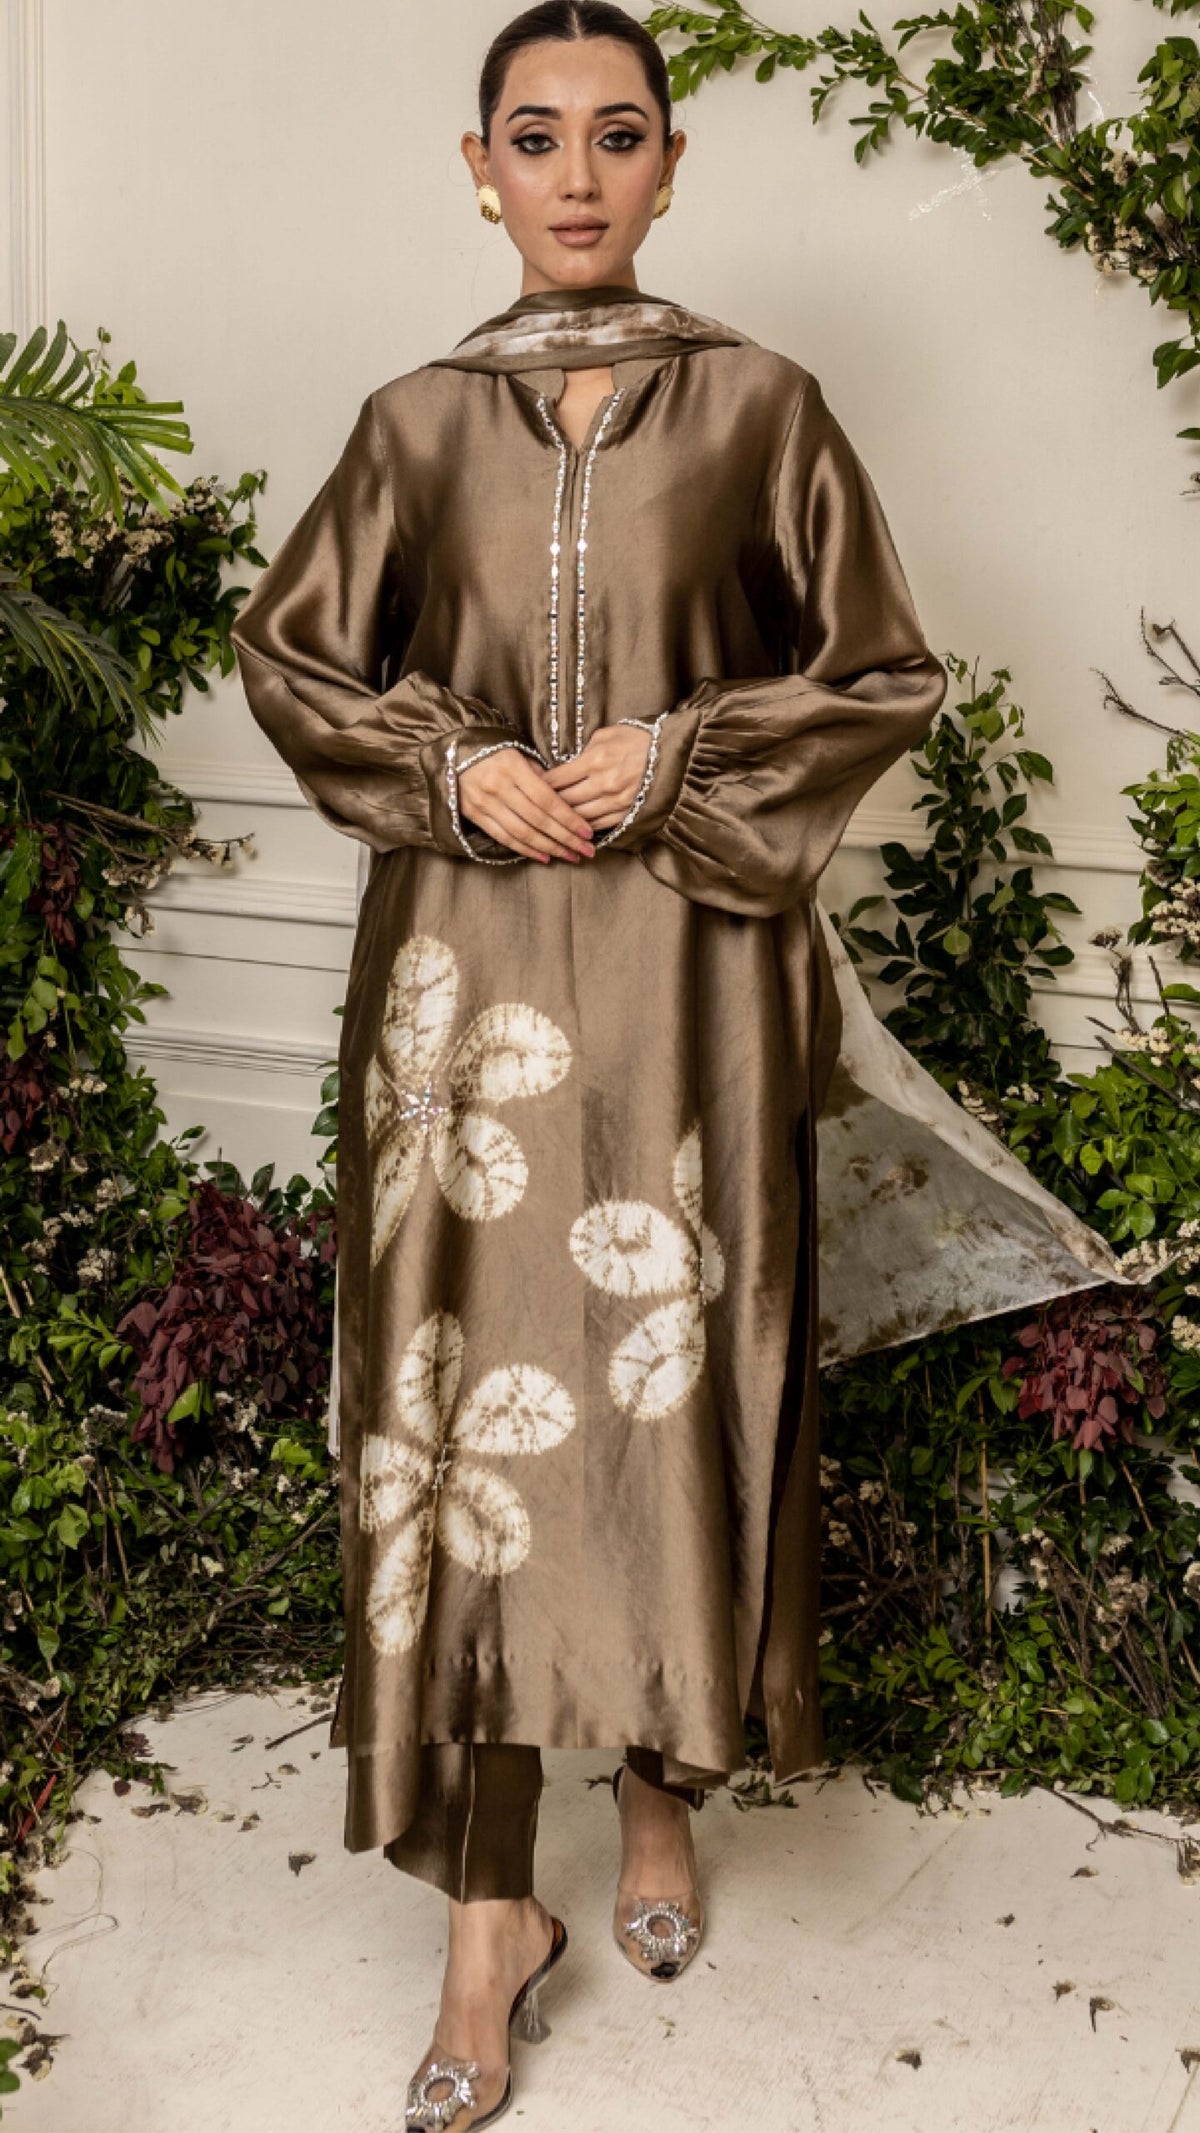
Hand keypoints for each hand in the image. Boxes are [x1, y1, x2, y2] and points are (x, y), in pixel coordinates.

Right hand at [458, 746, 596, 863]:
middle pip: (538, 819)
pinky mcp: (474, 815)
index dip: (569, 818)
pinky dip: (525, 849)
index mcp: (512, 768)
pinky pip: (504, 838)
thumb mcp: (520, 754)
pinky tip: (544, 856)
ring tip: (569, 856)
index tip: (587, 832)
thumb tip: (564, 802)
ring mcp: (484, 803)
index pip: (547, 799)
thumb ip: (540, 777)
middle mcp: (498, 787)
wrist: (454, 752)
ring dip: (549, 848)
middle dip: (565, 838)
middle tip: (586, 851)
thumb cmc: (495, 751)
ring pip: (522, 833)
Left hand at [541, 724, 651, 829]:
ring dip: (563, 819)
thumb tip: (563, 766)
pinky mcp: (625, 813)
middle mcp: (603, 783)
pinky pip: (597, 825)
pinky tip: (574, 826)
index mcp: (595, 760)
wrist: (669, 753)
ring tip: (551, 819)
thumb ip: (583, 751)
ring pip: (578, 817)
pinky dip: (583, 827)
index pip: (557, 779)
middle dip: (547, 804)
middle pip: (564, 801)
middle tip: (535, 806)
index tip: (531, 787)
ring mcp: (615, 801)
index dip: (540, 785)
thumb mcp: (605, 735)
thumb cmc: (636, 739)